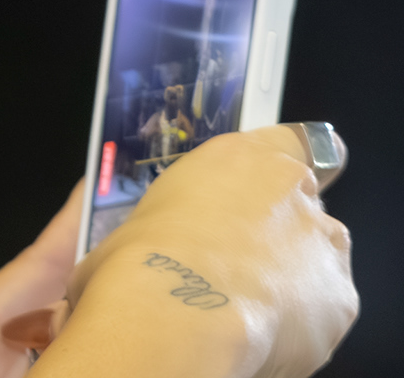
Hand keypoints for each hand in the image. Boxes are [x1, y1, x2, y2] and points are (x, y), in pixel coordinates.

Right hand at [50, 125, 356, 377]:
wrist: (177, 315)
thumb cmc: (142, 257)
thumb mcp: (136, 219)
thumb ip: (165, 218)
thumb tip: (134, 231)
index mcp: (242, 158)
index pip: (290, 142)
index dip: (280, 171)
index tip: (264, 191)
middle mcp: (292, 190)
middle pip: (303, 204)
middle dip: (278, 230)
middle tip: (236, 262)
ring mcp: (323, 244)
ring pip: (318, 258)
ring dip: (292, 275)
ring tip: (246, 307)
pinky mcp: (341, 298)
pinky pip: (324, 310)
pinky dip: (301, 321)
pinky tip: (262, 333)